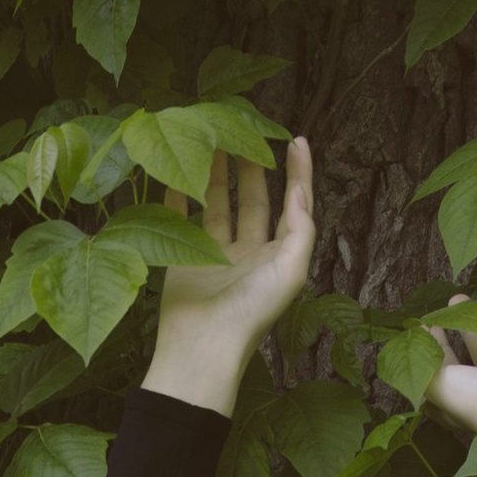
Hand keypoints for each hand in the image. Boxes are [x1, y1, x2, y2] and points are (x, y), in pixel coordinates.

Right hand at [142, 138, 314, 417]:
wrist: (204, 344)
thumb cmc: (252, 312)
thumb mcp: (290, 271)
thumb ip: (300, 229)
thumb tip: (299, 190)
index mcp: (279, 256)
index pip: (293, 205)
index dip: (297, 172)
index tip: (295, 139)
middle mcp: (250, 253)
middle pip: (253, 199)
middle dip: (251, 166)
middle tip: (243, 131)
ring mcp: (215, 253)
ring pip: (218, 202)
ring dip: (217, 172)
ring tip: (213, 139)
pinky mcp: (184, 254)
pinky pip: (181, 215)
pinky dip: (178, 192)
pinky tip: (177, 166)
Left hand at [425, 305, 476, 442]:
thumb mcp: (439, 384)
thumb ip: (425, 361)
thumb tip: (418, 335)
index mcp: (459, 402)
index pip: (438, 377)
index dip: (430, 354)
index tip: (424, 328)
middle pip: (463, 361)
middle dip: (450, 335)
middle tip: (445, 309)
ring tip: (464, 299)